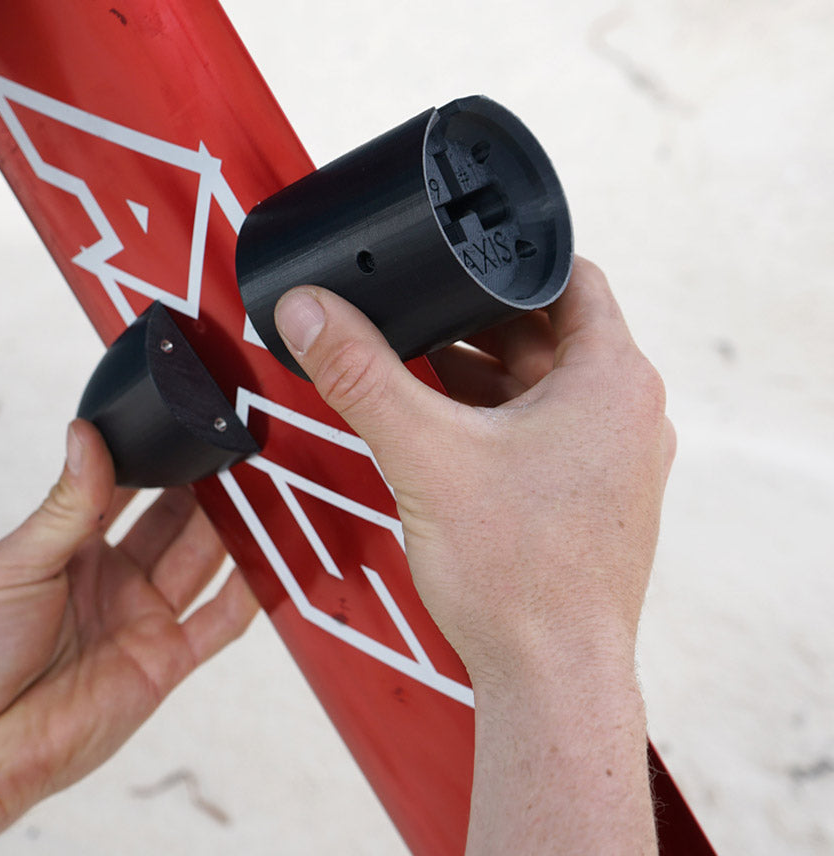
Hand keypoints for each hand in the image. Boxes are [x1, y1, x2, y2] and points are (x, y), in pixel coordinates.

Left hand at [0, 421, 256, 854]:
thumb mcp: (16, 564)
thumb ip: (67, 504)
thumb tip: (84, 433)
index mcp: (74, 548)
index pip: (128, 490)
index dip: (156, 459)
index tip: (182, 424)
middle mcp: (115, 579)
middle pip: (175, 521)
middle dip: (204, 485)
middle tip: (232, 448)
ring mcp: (143, 619)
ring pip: (202, 561)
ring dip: (230, 527)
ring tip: (258, 486)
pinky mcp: (165, 662)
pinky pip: (218, 624)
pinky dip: (247, 595)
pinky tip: (269, 561)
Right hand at [274, 257, 672, 853]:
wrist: (551, 680)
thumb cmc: (520, 576)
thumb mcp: (423, 454)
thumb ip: (360, 374)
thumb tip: (310, 313)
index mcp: (613, 380)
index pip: (570, 277)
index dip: (510, 259)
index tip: (460, 256)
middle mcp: (626, 413)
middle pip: (546, 332)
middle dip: (477, 321)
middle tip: (417, 312)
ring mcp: (613, 458)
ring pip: (540, 383)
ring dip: (482, 371)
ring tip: (417, 367)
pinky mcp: (590, 494)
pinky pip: (540, 428)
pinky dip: (493, 416)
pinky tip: (442, 427)